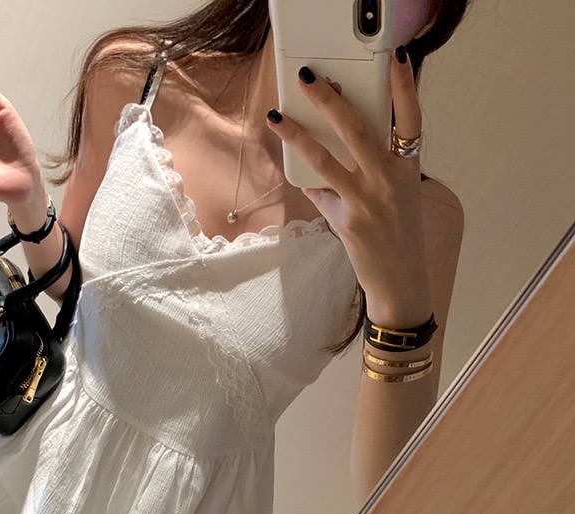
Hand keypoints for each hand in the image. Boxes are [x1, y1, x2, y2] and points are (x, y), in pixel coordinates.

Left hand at [266, 49, 431, 326]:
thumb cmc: (398, 234)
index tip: (396, 60)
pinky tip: (293, 169)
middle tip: (308, 80)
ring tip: (276, 118)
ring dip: (296, 135)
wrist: (399, 279)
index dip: (404, 88)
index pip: (411, 119)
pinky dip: (305, 180)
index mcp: (408, 169)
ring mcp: (366, 200)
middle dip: (328, 99)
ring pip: (324, 158)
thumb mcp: (401, 195)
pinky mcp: (346, 220)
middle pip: (356, 128)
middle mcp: (389, 180)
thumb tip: (339, 141)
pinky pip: (317, 191)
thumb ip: (380, 167)